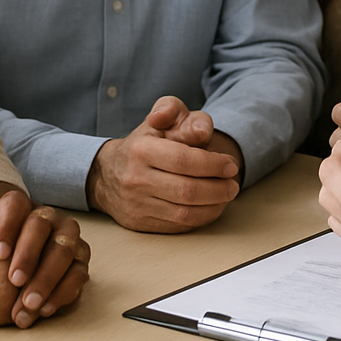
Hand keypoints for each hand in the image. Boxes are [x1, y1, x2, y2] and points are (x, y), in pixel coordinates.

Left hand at [0, 191, 89, 327]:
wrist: (20, 269)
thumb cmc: (1, 254)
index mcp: (22, 208)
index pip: (14, 205)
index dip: (6, 226)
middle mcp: (48, 218)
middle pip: (40, 226)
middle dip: (28, 255)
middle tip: (14, 281)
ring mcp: (68, 238)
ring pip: (63, 250)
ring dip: (46, 278)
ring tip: (28, 304)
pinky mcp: (80, 262)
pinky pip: (78, 274)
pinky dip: (62, 292)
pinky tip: (44, 309)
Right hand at [86, 96, 240, 232]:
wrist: (107, 172)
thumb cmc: (145, 140)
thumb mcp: (161, 117)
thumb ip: (180, 114)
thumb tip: (200, 131)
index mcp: (141, 149)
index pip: (183, 160)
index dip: (212, 164)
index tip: (230, 165)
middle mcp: (135, 179)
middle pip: (186, 190)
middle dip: (218, 189)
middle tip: (233, 184)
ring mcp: (136, 204)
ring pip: (183, 213)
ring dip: (213, 206)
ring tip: (226, 195)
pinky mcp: (140, 223)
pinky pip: (176, 226)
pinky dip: (200, 218)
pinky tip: (211, 207)